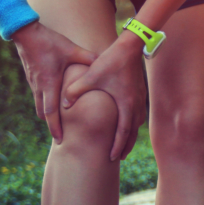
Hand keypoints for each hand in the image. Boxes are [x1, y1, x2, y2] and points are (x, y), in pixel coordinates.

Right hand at [11, 21, 98, 143]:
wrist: (25, 33)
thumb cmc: (49, 42)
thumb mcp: (72, 50)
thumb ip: (89, 58)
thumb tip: (105, 63)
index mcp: (50, 84)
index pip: (51, 113)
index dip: (55, 127)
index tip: (60, 140)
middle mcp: (40, 87)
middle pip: (43, 113)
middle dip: (51, 126)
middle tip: (60, 138)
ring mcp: (34, 83)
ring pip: (39, 105)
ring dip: (47, 115)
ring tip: (57, 123)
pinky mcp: (31, 78)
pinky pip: (38, 96)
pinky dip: (44, 103)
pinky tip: (53, 104)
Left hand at [62, 31, 147, 160]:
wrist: (130, 46)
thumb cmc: (111, 61)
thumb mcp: (91, 76)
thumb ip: (75, 90)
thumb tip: (63, 104)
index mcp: (125, 104)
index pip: (123, 132)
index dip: (117, 146)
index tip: (113, 157)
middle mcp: (136, 104)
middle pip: (133, 133)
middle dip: (126, 146)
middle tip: (119, 158)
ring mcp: (140, 99)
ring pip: (137, 124)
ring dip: (130, 135)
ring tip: (124, 144)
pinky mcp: (140, 93)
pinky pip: (138, 114)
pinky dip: (134, 124)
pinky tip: (128, 125)